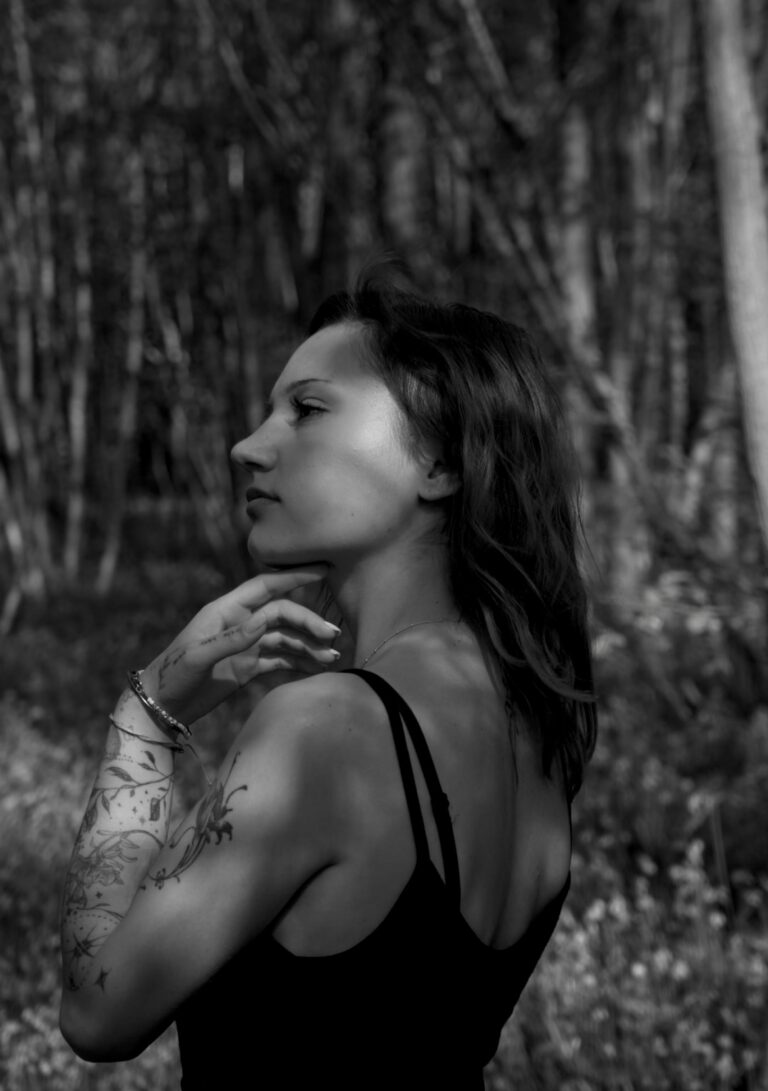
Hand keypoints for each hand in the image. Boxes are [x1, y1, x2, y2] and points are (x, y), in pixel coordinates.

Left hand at [137, 566, 339, 723]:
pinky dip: (300, 662)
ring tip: (332, 658)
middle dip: (309, 622)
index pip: (266, 586)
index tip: (322, 569)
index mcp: (226, 610)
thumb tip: (263, 622)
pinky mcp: (249, 666)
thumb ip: (231, 639)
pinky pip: (281, 659)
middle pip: (283, 614)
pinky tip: (318, 668)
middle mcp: (240, 623)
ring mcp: (246, 645)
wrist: (161, 706)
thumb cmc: (173, 675)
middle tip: (332, 637)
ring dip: (309, 645)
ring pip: (286, 637)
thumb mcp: (198, 657)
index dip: (294, 577)